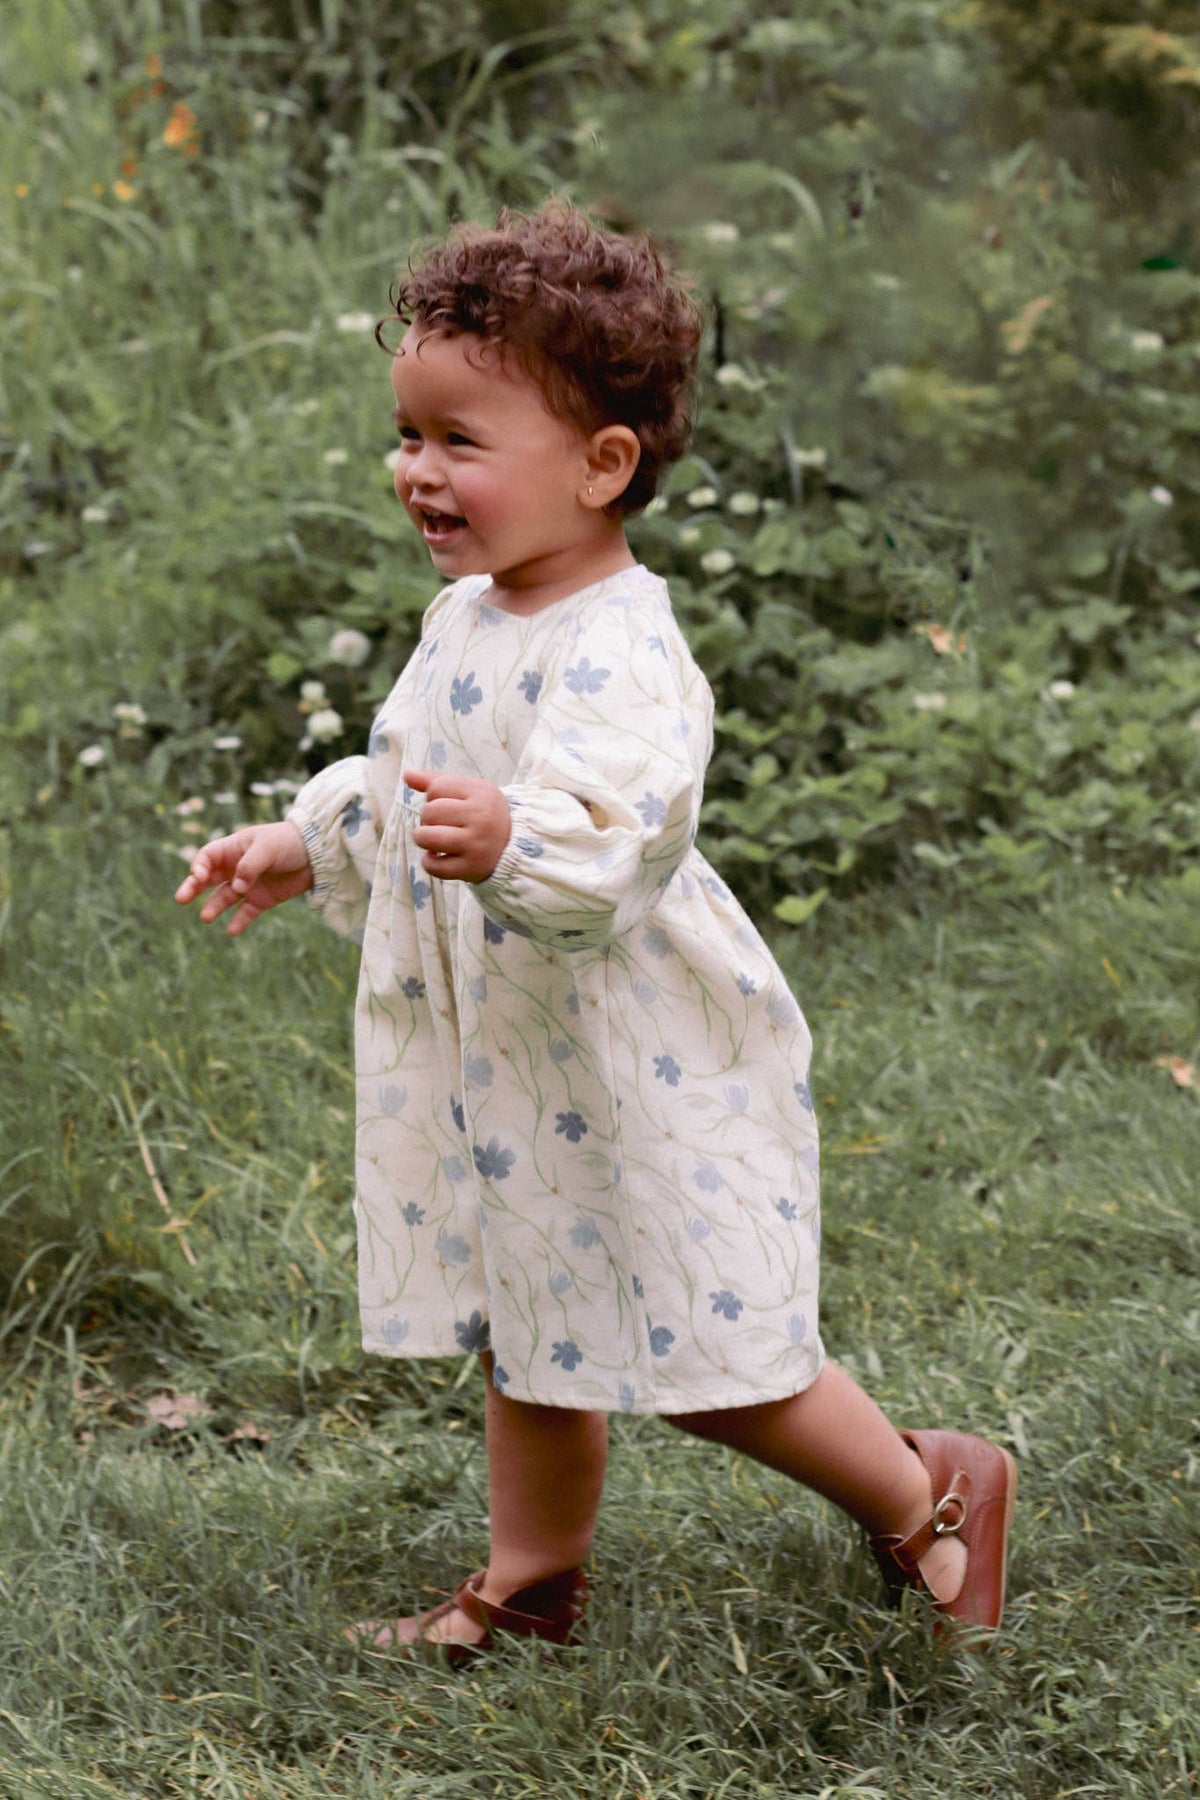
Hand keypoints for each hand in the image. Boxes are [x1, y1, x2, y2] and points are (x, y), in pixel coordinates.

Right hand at [174, 820, 313, 935]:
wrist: (318, 854)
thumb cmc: (289, 842)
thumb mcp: (267, 848)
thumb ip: (250, 866)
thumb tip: (237, 887)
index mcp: (234, 848)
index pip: (207, 857)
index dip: (199, 866)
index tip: (199, 875)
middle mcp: (237, 867)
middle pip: (208, 879)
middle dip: (193, 887)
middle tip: (181, 899)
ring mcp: (249, 885)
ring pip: (225, 898)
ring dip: (214, 907)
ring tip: (206, 917)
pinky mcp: (263, 899)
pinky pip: (246, 913)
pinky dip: (239, 922)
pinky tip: (232, 931)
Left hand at [405, 767, 510, 883]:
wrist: (513, 846)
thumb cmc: (483, 814)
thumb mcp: (469, 791)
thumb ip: (437, 781)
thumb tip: (407, 775)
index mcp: (482, 793)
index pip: (436, 788)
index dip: (434, 797)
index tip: (448, 806)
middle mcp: (481, 818)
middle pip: (429, 812)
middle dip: (428, 819)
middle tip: (442, 825)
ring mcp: (476, 845)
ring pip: (426, 837)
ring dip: (423, 839)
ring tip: (434, 840)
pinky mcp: (471, 868)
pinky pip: (433, 866)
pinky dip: (429, 862)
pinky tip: (439, 857)